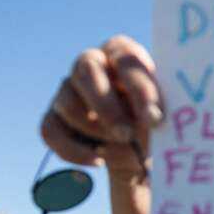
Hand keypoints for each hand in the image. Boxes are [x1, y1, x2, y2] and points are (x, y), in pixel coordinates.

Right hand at [40, 36, 164, 179]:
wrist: (140, 149)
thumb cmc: (154, 122)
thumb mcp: (162, 114)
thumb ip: (156, 110)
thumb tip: (153, 118)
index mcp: (122, 53)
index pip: (124, 57)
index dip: (139, 87)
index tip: (155, 118)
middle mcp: (91, 64)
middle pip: (85, 70)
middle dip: (107, 107)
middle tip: (127, 135)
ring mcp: (67, 90)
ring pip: (69, 106)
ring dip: (95, 131)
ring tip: (120, 147)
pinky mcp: (53, 118)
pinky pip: (51, 132)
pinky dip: (75, 151)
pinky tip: (99, 160)